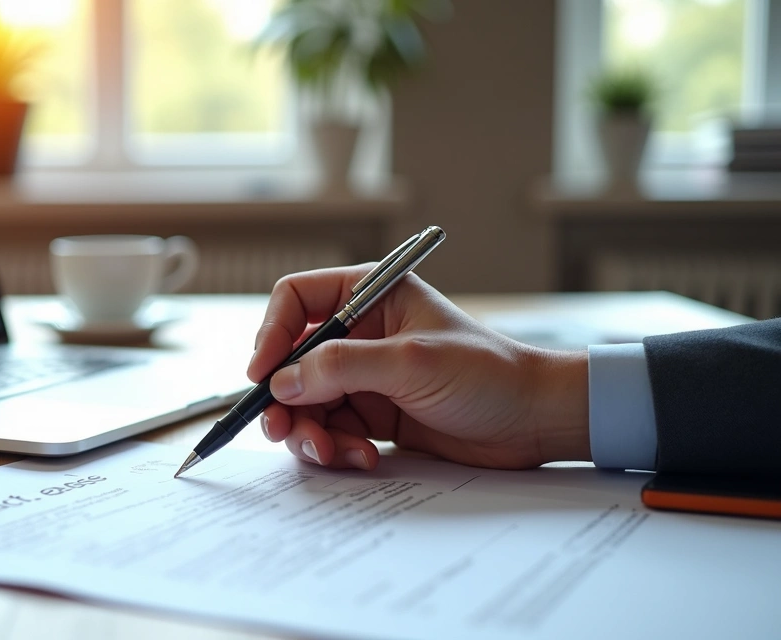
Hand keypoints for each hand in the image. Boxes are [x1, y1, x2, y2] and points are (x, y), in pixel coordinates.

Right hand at [248, 267, 589, 470]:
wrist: (534, 420)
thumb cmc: (488, 374)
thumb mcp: (411, 362)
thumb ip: (342, 368)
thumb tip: (283, 381)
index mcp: (369, 295)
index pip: (296, 300)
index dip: (272, 334)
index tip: (262, 374)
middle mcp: (360, 332)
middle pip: (291, 360)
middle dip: (284, 398)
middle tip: (284, 429)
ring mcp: (365, 375)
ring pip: (306, 401)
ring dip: (308, 431)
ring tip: (331, 452)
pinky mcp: (373, 413)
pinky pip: (330, 428)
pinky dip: (335, 447)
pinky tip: (362, 457)